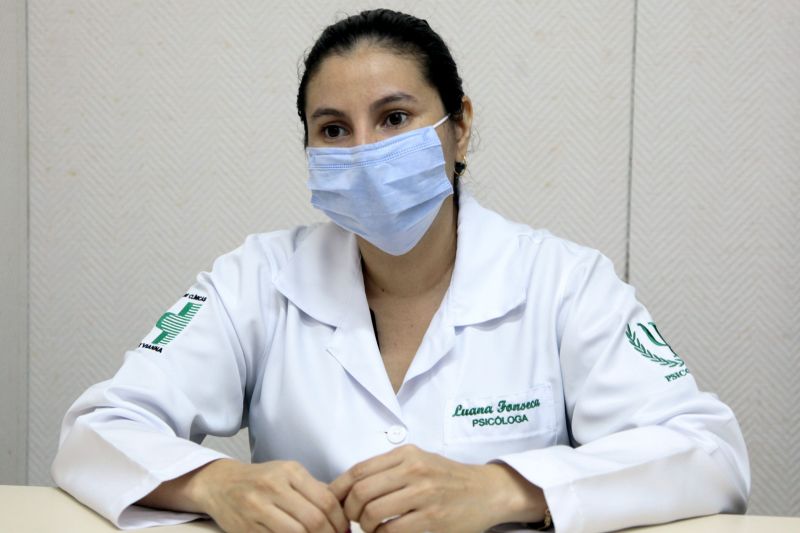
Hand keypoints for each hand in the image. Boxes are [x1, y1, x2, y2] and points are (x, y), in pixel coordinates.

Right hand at [195, 459, 348, 532]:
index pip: (326, 501)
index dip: (340, 521)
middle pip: (314, 520)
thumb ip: (314, 490)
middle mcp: (274, 487)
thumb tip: (343, 513)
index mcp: (290, 471)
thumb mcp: (288, 475)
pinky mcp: (246, 527)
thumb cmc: (261, 480)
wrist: (220, 484)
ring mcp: (257, 507)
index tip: (345, 531)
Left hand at [329, 444, 545, 532]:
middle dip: (349, 511)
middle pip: (362, 491)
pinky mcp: (432, 518)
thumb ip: (388, 468)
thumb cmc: (449, 478)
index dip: (339, 489)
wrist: (487, 491)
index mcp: (407, 454)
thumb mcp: (419, 460)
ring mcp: (424, 494)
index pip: (359, 470)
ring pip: (373, 512)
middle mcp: (414, 469)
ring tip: (370, 528)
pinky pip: (392, 530)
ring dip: (365, 526)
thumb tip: (349, 486)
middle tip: (352, 520)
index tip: (334, 502)